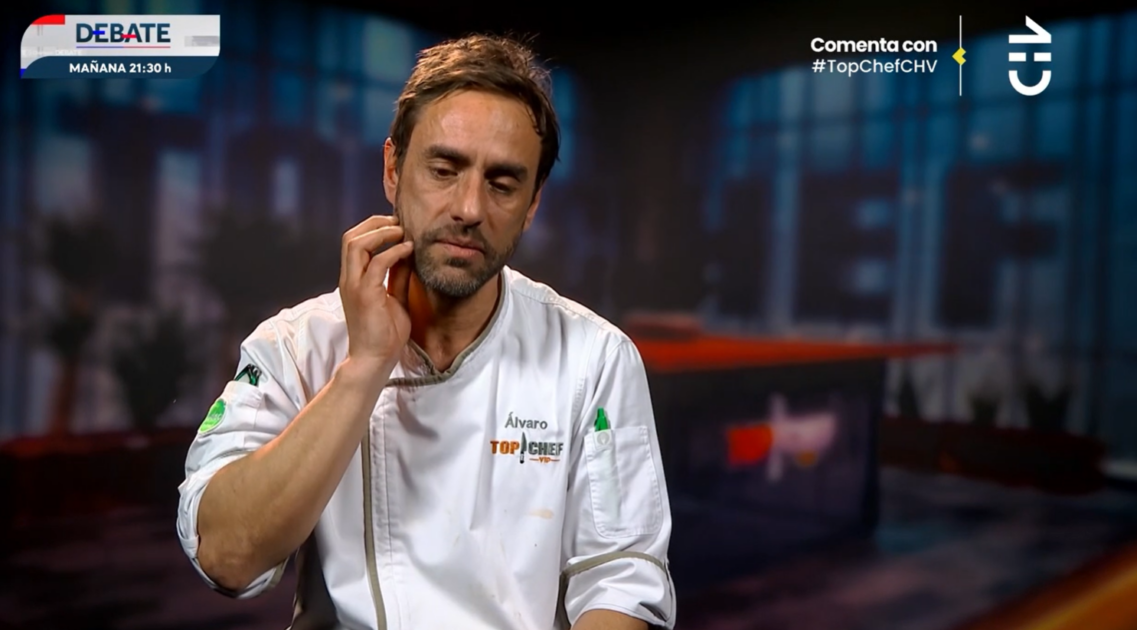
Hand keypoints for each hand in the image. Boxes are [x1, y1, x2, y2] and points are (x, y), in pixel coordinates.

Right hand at [338, 215, 414, 377]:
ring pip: (357, 244)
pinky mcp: (366, 295)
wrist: (375, 360)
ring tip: (402, 231)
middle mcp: (349, 279)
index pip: (353, 242)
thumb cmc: (384, 334)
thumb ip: (398, 276)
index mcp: (353, 279)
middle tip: (398, 221)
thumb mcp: (394, 298)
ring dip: (382, 232)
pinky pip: (378, 263)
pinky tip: (409, 250)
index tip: (396, 225)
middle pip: (351, 237)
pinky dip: (394, 251)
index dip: (373, 227)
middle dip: (375, 223)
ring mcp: (354, 286)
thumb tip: (407, 254)